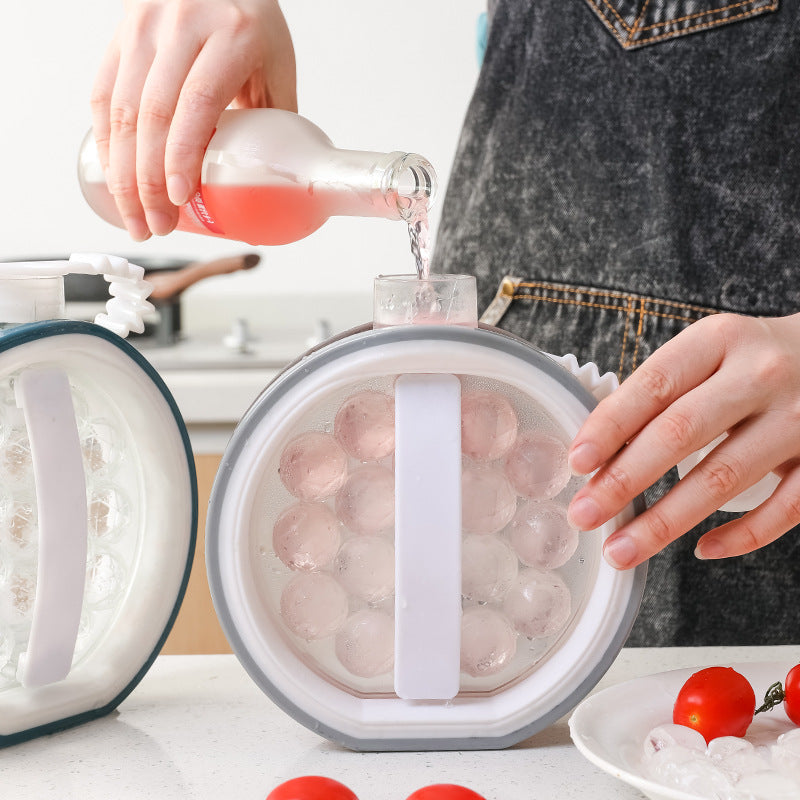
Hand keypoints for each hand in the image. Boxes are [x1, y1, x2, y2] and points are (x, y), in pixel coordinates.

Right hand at [91, 0, 296, 239]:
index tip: (182, 199)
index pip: (200, 102)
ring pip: (120, 110)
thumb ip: (274, 120)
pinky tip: (116, 179)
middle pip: (153, 114)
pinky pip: (102, 96)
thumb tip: (274, 184)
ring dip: (122, 174)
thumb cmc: (252, 22)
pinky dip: (107, 144)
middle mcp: (181, 26)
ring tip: (136, 217)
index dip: (184, 155)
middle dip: (149, 182)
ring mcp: (144, 28)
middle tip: (157, 225)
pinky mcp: (120, 36)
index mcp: (231, 35)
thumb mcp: (276, 66)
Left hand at [566, 312, 799, 568]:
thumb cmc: (758, 360)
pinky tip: (701, 549)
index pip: (654, 385)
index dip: (610, 426)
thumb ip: (663, 393)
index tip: (577, 462)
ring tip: (622, 549)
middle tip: (584, 514)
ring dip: (664, 521)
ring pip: (722, 479)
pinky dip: (741, 536)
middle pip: (680, 433)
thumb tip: (597, 453)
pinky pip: (785, 509)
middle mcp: (760, 375)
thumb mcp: (712, 352)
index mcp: (720, 341)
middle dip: (623, 480)